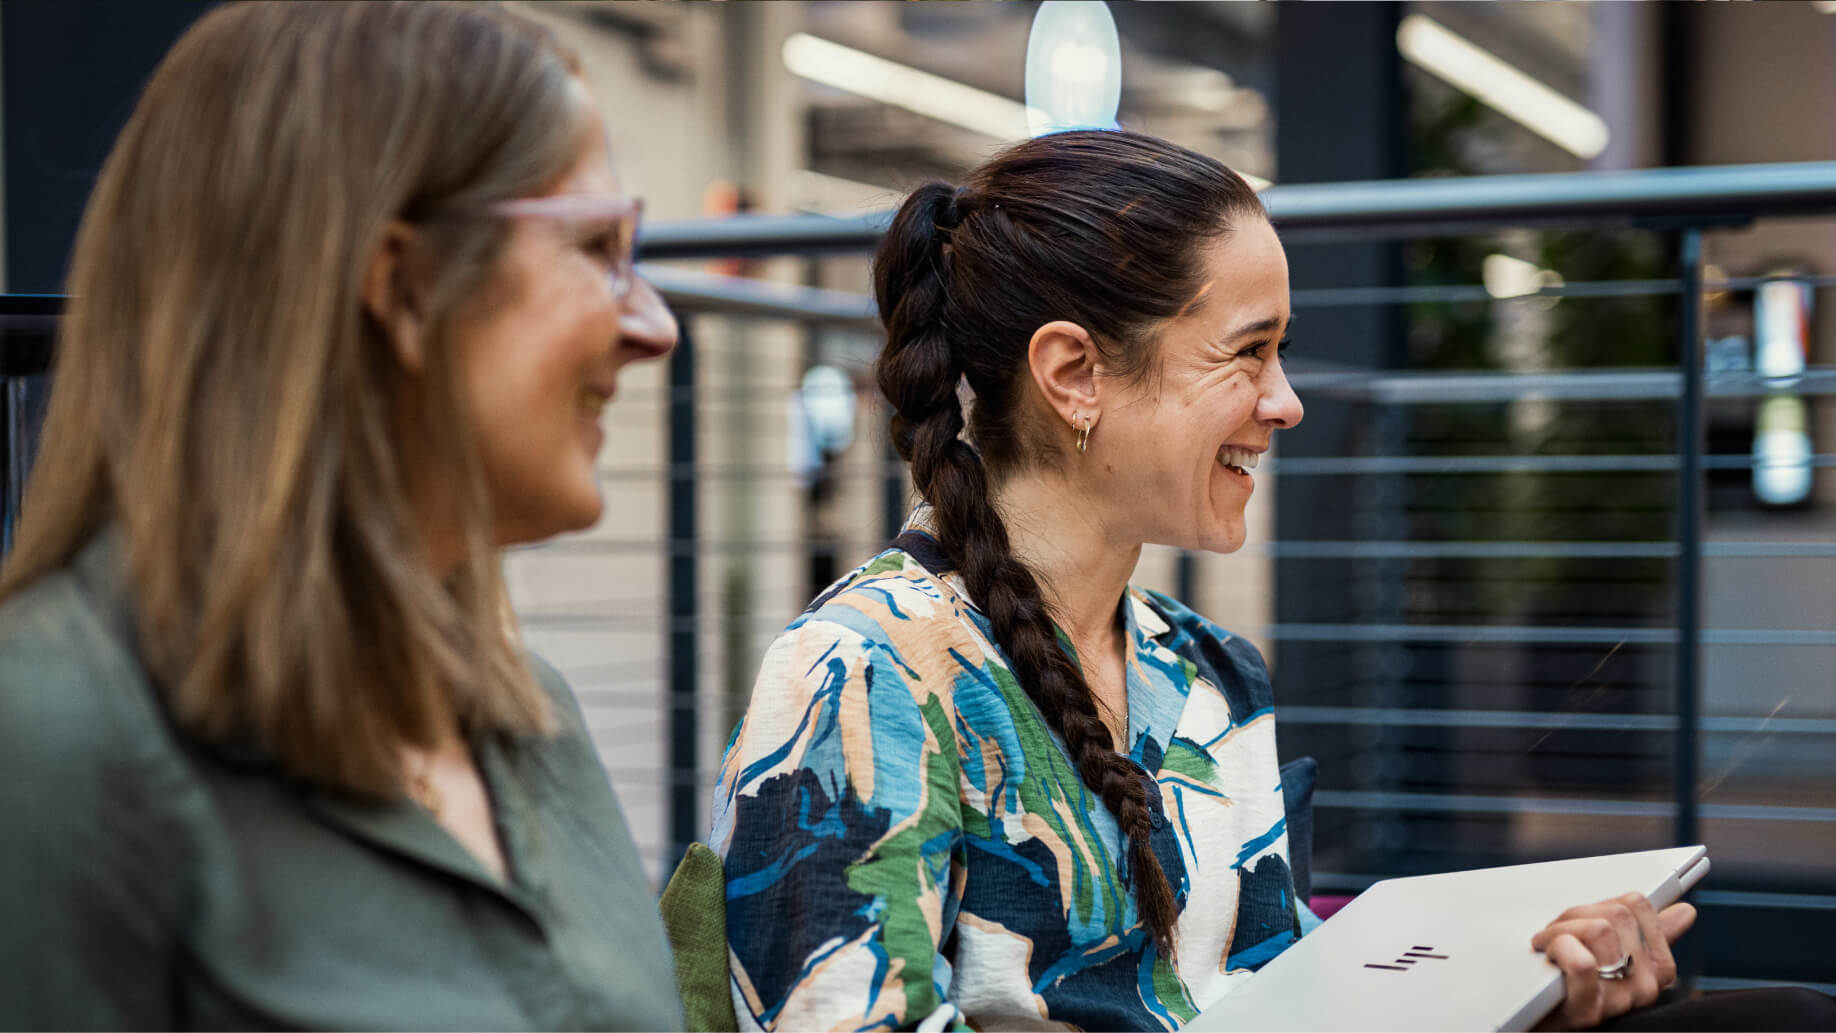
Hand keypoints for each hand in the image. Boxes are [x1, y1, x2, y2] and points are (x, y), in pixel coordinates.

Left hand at [1529, 892, 1696, 1030]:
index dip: (1599, 905)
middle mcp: (1645, 985)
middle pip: (1615, 915)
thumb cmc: (1574, 983)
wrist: (1543, 1015)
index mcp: (1658, 968)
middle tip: (1558, 935)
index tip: (1583, 922)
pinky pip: (1582, 962)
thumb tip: (1685, 911)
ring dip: (1560, 931)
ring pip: (1599, 930)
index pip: (1637, 905)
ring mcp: (1620, 1000)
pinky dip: (1557, 949)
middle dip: (1576, 916)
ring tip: (1551, 946)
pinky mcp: (1590, 1011)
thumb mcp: (1614, 952)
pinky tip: (1549, 957)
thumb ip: (1648, 931)